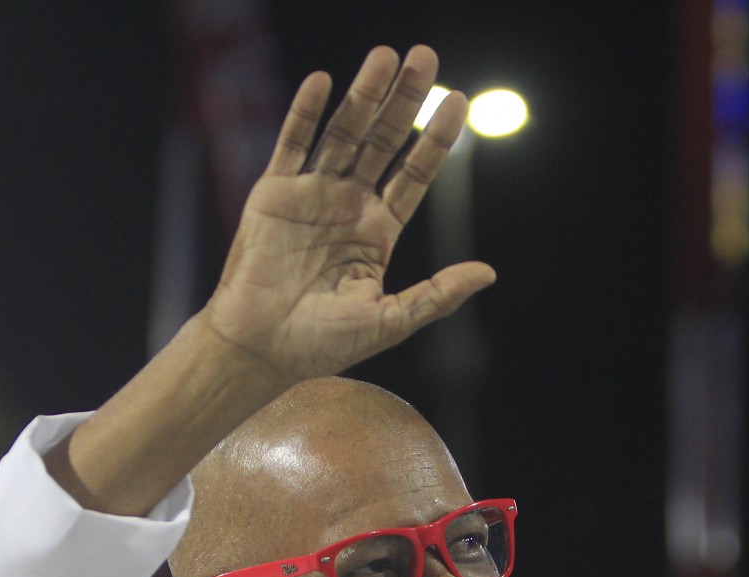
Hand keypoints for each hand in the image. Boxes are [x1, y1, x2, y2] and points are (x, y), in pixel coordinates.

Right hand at [199, 46, 495, 383]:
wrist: (260, 347)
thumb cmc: (321, 343)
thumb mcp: (390, 321)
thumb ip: (437, 295)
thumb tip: (488, 273)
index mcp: (377, 232)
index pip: (414, 174)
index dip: (436, 138)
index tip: (459, 101)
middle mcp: (348, 205)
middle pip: (384, 141)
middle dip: (405, 100)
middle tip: (425, 56)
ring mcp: (311, 194)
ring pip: (343, 133)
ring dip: (363, 96)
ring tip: (384, 57)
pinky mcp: (274, 192)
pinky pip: (292, 144)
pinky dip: (305, 112)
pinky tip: (322, 82)